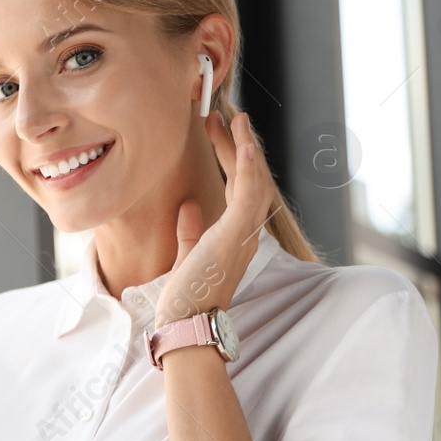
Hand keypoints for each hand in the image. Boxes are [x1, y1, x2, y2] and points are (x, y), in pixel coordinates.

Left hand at [155, 110, 277, 327]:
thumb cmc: (187, 298)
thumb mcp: (188, 256)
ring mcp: (243, 233)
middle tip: (220, 117)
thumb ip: (190, 232)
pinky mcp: (235, 235)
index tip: (215, 133)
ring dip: (245, 148)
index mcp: (234, 236)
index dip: (230, 158)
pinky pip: (249, 195)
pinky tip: (244, 146)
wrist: (187, 323)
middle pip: (247, 179)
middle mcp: (245, 232)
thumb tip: (188, 205)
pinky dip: (248, 169)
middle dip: (236, 145)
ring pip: (253, 181)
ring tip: (235, 120)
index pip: (237, 188)